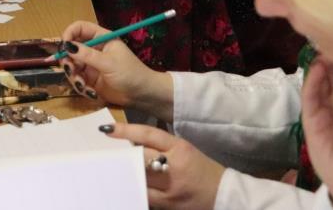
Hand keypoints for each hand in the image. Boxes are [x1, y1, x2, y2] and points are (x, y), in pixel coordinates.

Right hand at [59, 20, 172, 120]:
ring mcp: (91, 65)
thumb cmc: (131, 73)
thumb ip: (87, 55)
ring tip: (83, 86)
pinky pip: (77, 80)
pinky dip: (80, 86)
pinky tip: (90, 92)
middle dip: (68, 61)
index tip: (64, 46)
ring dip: (74, 77)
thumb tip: (67, 46)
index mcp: (101, 38)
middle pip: (71, 49)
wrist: (142, 95)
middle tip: (70, 70)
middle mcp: (94, 50)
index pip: (79, 28)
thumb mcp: (108, 62)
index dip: (69, 34)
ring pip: (72, 66)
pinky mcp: (90, 79)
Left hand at [103, 122, 223, 209]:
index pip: (149, 135)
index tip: (107, 129)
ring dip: (126, 172)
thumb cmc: (203, 170)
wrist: (225, 195)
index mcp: (180, 147)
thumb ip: (162, 147)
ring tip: (113, 169)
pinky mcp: (168, 204)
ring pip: (140, 176)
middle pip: (140, 156)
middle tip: (107, 153)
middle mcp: (175, 165)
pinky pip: (145, 195)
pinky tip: (127, 186)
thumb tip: (133, 144)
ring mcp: (171, 187)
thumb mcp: (186, 151)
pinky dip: (135, 189)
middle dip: (123, 155)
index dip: (126, 131)